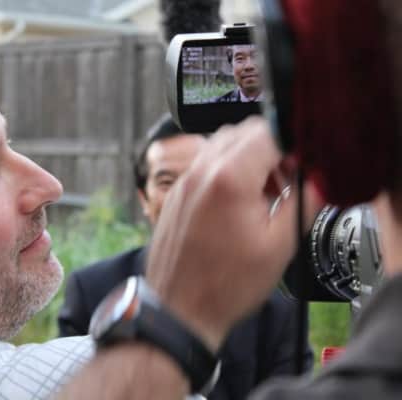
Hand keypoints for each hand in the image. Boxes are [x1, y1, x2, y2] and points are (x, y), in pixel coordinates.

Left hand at [146, 117, 299, 351]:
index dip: (291, 147)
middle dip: (269, 150)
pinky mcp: (175, 195)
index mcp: (229, 179)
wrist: (179, 309)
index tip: (299, 169)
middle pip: (242, 133)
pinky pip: (203, 166)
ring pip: (220, 146)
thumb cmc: (225, 285)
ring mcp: (183, 183)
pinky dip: (224, 172)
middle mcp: (201, 172)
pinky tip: (235, 205)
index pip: (266, 132)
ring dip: (246, 159)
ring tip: (260, 195)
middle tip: (282, 183)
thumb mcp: (280, 245)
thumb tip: (318, 178)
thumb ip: (303, 201)